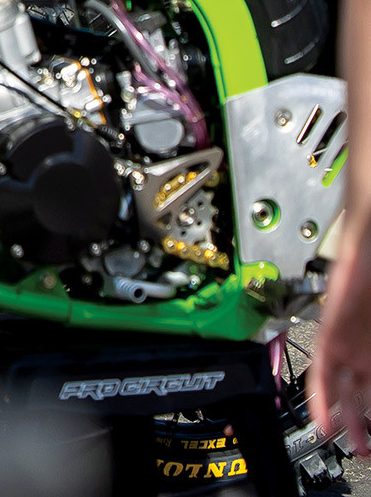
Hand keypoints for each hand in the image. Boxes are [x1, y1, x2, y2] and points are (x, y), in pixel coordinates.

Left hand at [313, 230, 370, 452]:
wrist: (369, 240)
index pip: (367, 386)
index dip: (368, 409)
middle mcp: (358, 346)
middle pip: (355, 393)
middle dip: (359, 423)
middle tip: (361, 448)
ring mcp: (344, 339)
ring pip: (339, 389)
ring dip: (343, 418)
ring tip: (344, 443)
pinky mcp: (330, 329)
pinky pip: (322, 369)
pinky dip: (321, 396)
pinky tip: (321, 418)